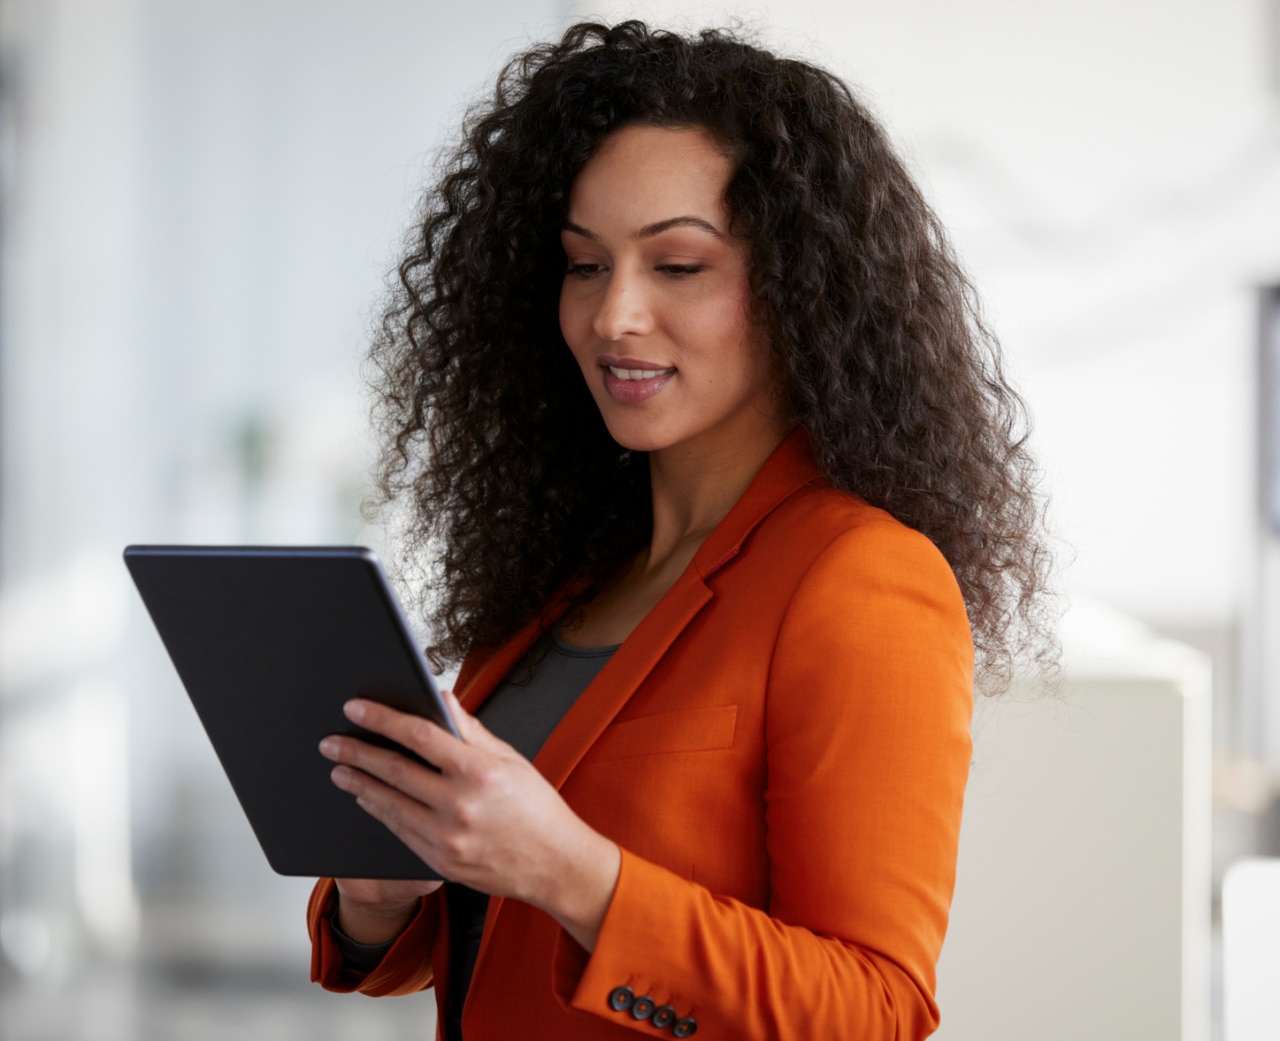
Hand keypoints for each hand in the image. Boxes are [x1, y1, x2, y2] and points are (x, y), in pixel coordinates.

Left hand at [318, 690, 620, 950]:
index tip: (356, 709)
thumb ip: (470, 730)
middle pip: (395, 771)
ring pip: (390, 804)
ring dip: (360, 785)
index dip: (382, 719)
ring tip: (339, 769)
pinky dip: (379, 812)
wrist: (555, 865)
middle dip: (357, 753)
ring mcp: (447, 838)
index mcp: (479, 771)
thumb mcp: (510, 760)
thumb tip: (441, 698)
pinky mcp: (440, 862)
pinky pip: (400, 832)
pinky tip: (367, 799)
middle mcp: (460, 805)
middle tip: (331, 742)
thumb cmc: (537, 808)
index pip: (419, 735)